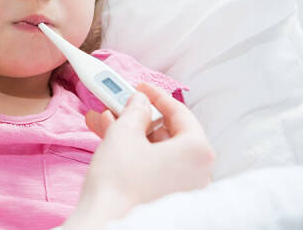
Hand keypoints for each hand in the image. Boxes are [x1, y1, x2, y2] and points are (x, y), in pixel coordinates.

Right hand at [65, 83, 215, 228]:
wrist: (108, 223)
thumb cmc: (120, 181)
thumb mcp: (124, 132)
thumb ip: (135, 110)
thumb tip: (140, 102)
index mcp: (198, 151)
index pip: (180, 112)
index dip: (155, 95)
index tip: (138, 87)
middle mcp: (199, 172)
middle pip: (169, 133)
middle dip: (137, 117)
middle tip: (117, 105)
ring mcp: (185, 190)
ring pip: (158, 152)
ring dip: (131, 134)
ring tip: (103, 122)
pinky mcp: (168, 202)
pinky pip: (155, 169)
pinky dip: (136, 155)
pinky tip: (110, 144)